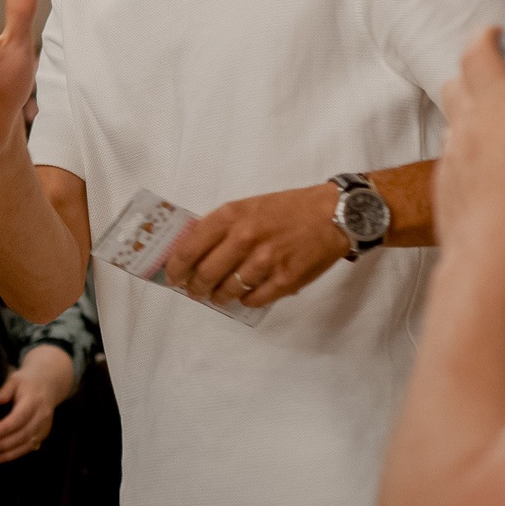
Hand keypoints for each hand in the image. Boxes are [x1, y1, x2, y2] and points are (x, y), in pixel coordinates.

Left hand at [0, 345, 72, 465]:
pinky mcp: (42, 435)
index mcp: (34, 401)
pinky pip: (28, 448)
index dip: (4, 428)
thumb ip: (4, 390)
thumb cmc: (27, 383)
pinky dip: (13, 455)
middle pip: (22, 434)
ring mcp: (44, 427)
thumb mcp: (15, 380)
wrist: (48, 386)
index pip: (19, 417)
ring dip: (6, 455)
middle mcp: (42, 416)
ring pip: (26, 445)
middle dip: (2, 445)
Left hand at [162, 183, 353, 308]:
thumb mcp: (249, 206)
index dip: (176, 267)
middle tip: (196, 290)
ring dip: (219, 296)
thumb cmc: (289, 208)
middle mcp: (245, 238)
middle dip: (196, 287)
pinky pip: (253, 299)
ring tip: (219, 295)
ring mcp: (265, 262)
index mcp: (232, 216)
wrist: (333, 214)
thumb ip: (222, 226)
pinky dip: (246, 300)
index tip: (172, 276)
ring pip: (227, 290)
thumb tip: (194, 249)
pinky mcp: (284, 280)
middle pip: (205, 274)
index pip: (189, 248)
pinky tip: (247, 295)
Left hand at [434, 29, 504, 286]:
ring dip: (479, 118)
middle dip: (481, 76)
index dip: (489, 37)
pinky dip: (476, 152)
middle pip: (460, 81)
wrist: (493, 262)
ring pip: (458, 120)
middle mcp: (467, 123)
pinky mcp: (445, 184)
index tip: (502, 36)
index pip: (479, 51)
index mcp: (498, 104)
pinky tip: (502, 174)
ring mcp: (451, 155)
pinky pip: (459, 154)